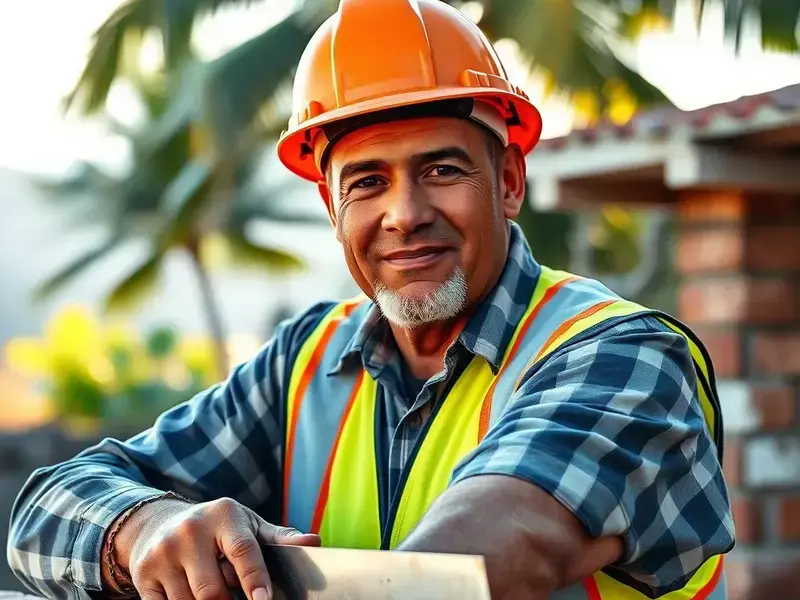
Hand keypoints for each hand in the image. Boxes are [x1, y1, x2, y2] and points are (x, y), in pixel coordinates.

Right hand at [125, 497, 319, 599]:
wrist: (159, 522)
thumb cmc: (217, 527)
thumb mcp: (248, 524)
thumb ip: (279, 538)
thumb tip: (314, 542)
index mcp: (224, 514)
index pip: (243, 550)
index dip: (254, 578)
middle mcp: (190, 530)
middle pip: (212, 590)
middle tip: (237, 599)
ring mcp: (163, 553)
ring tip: (216, 591)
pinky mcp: (143, 574)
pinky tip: (191, 596)